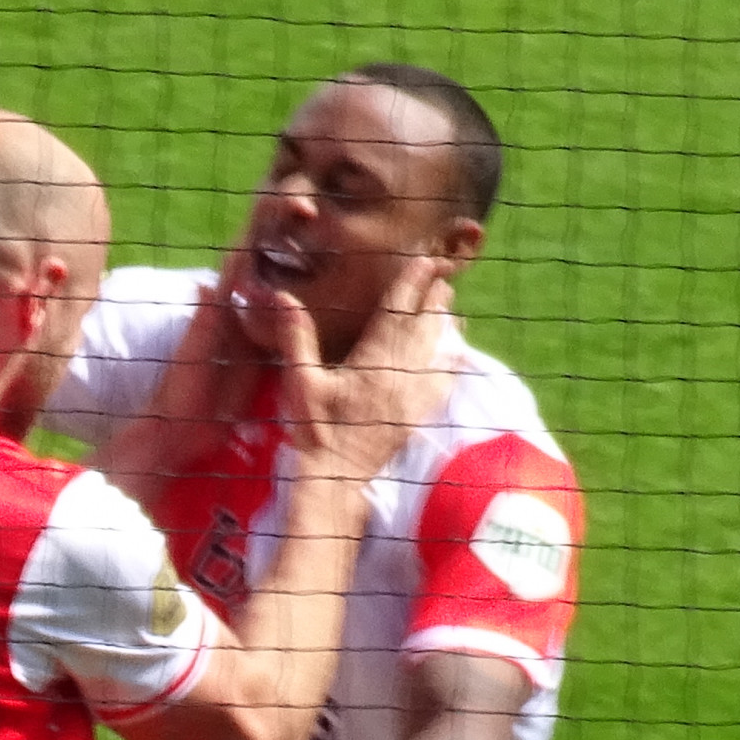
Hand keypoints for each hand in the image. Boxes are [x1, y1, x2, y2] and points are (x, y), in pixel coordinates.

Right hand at [270, 257, 458, 482]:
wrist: (335, 478)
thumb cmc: (314, 430)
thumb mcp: (299, 381)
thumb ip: (296, 337)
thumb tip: (283, 297)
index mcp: (373, 360)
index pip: (397, 311)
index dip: (412, 283)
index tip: (425, 261)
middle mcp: (401, 374)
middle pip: (424, 326)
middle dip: (434, 299)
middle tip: (443, 277)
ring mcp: (413, 395)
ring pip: (437, 350)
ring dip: (444, 324)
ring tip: (450, 305)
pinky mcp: (417, 415)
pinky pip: (443, 381)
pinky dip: (451, 361)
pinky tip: (456, 352)